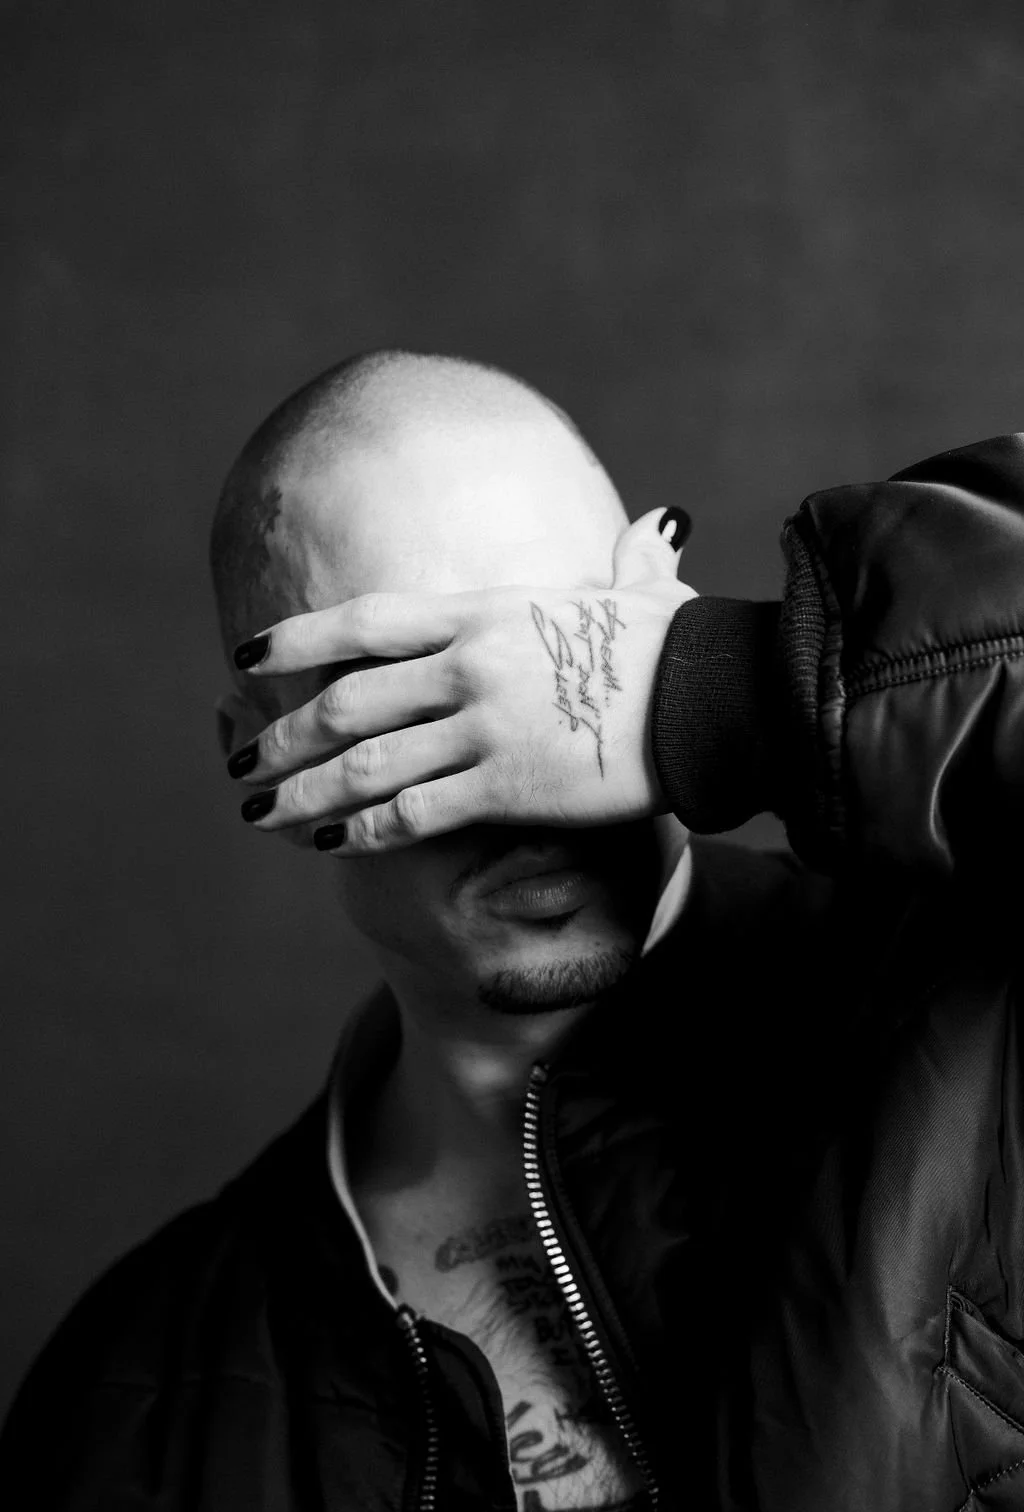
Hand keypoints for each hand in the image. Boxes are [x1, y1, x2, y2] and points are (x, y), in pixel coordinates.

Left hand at [229, 507, 696, 852]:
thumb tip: (658, 525)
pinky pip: (412, 814)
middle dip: (279, 735)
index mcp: (483, 613)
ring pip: (362, 765)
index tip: (246, 657)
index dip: (294, 639)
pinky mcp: (505, 788)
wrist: (716, 700)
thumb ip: (631, 560)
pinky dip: (362, 832)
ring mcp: (482, 728)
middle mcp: (467, 666)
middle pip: (343, 701)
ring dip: (302, 793)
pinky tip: (331, 846)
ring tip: (260, 812)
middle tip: (241, 760)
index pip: (362, 620)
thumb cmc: (682, 645)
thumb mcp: (642, 592)